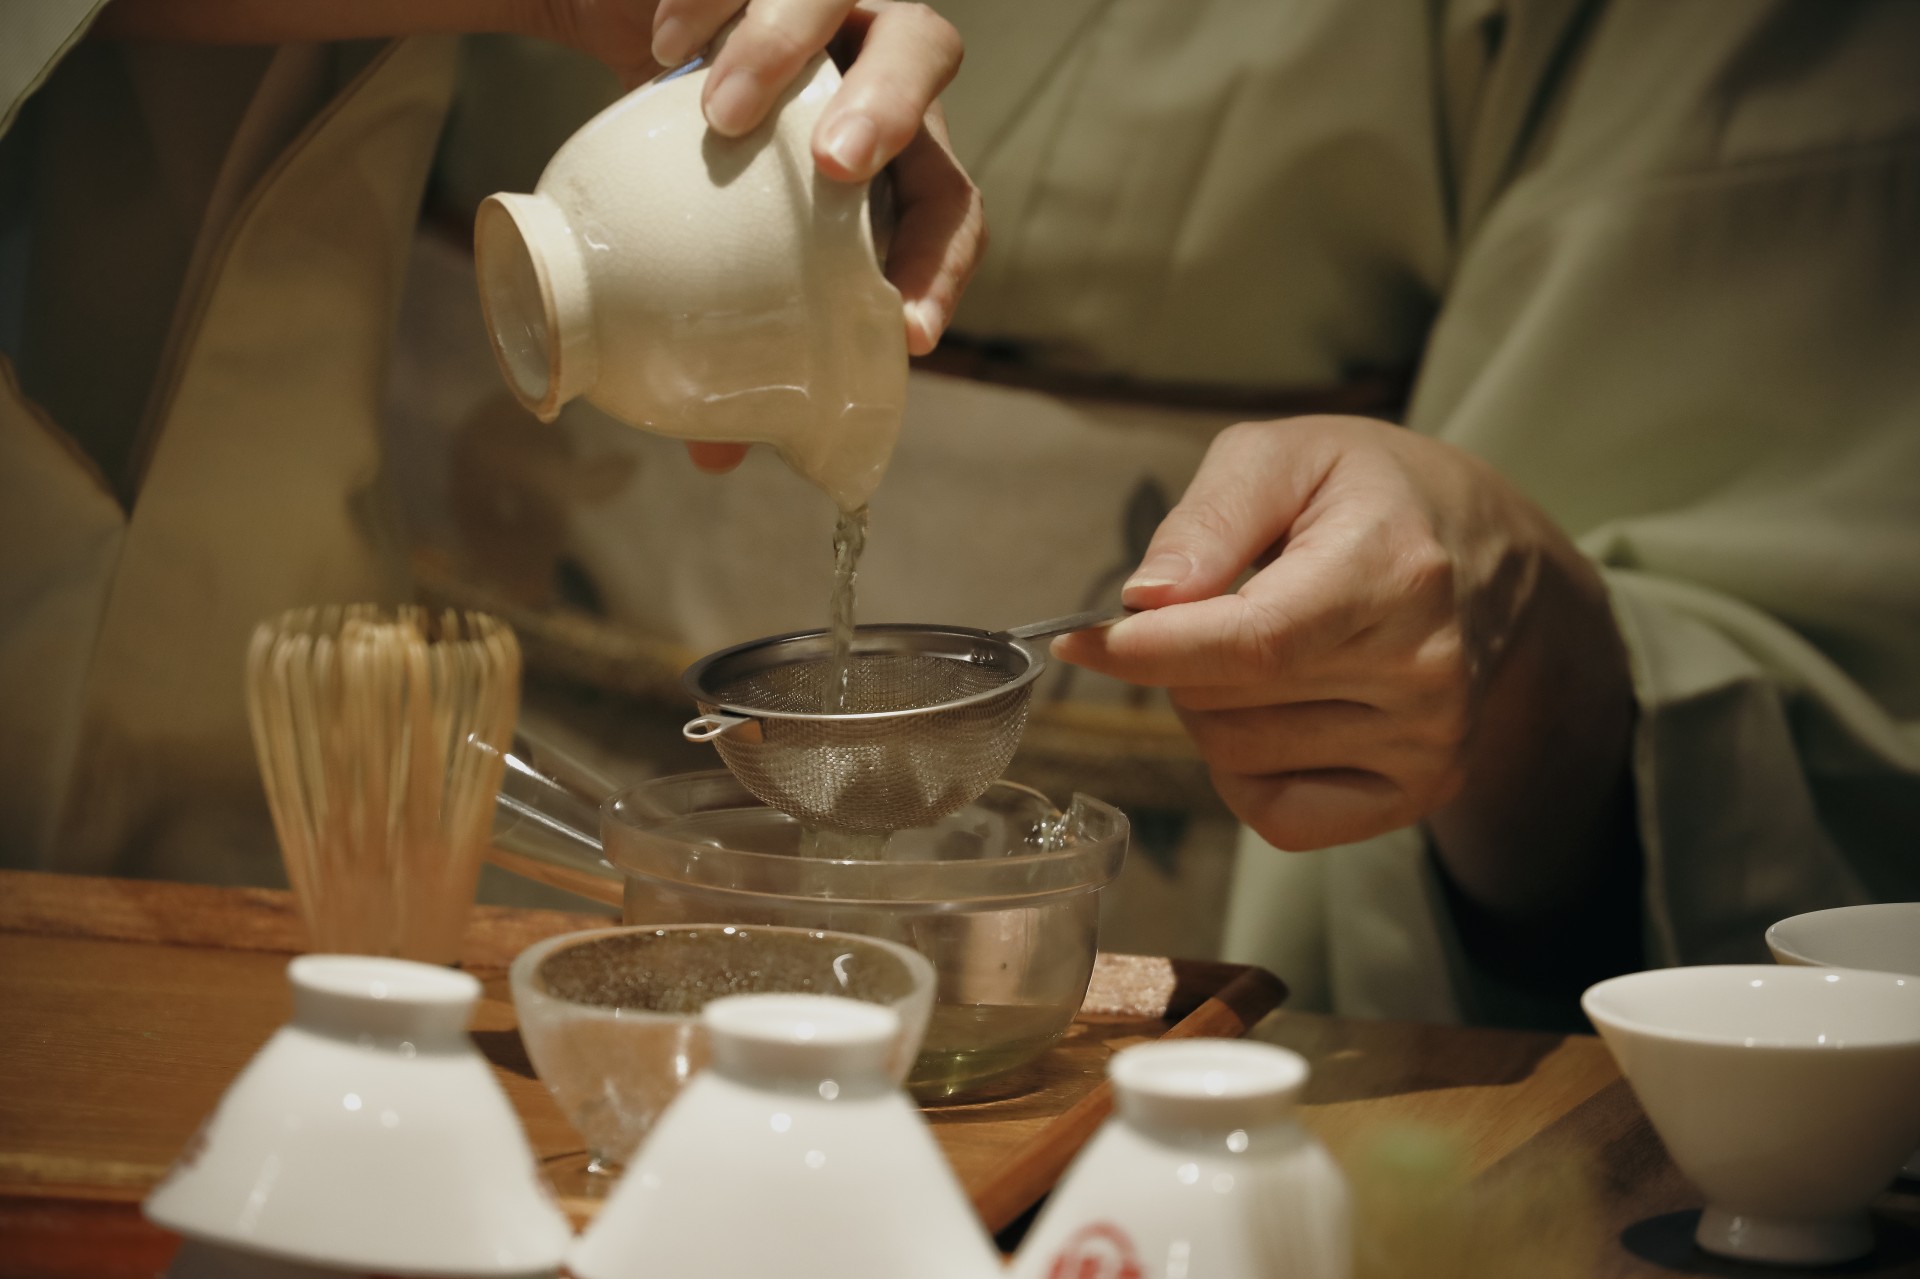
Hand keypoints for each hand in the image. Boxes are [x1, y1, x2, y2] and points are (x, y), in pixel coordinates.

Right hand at [542, 1, 979, 474]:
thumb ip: (738, 337)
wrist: (654, 37)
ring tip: (719, 110)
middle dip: (889, 113)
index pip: (951, 205)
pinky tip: (660, 51)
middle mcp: (879, 60)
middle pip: (927, 59)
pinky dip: (707, 7)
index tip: (905, 333)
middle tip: (833, 169)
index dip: (941, 267)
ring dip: (785, 50)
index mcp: (900, 148)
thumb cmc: (716, 168)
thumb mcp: (733, 246)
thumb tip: (715, 456)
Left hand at [1053, 416, 1636, 922]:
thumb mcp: (1287, 455)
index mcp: (1393, 570)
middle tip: (1214, 609)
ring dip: (1212, 710)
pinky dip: (1246, 771)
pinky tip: (1278, 710)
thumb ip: (1210, 517)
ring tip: (1261, 650)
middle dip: (1180, 659)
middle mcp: (1423, 669)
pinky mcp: (1421, 791)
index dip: (1150, 651)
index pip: (1251, 643)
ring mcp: (1429, 741)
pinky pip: (1279, 816)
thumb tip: (1146, 598)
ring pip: (1239, 759)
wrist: (1491, 557)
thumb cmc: (1372, 495)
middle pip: (1228, 702)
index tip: (1083, 640)